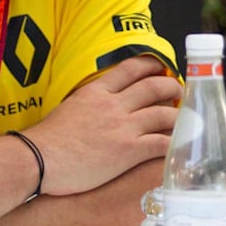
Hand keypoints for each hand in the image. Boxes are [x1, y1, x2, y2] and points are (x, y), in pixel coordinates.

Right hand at [24, 55, 180, 195]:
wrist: (39, 159)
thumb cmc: (46, 140)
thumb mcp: (68, 108)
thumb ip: (87, 103)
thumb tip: (96, 108)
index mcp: (96, 92)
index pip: (130, 69)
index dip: (151, 66)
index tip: (161, 68)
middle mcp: (113, 105)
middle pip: (153, 88)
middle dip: (172, 88)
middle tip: (180, 93)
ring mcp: (123, 127)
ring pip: (163, 114)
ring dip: (179, 116)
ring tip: (186, 119)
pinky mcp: (128, 150)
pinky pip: (161, 142)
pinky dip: (175, 142)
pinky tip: (182, 145)